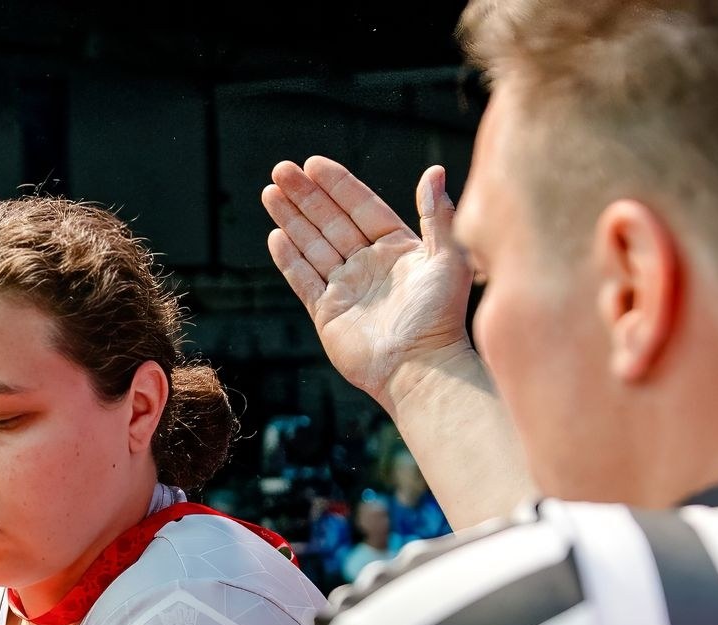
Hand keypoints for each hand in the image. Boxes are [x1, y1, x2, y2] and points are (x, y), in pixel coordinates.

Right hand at [262, 156, 477, 409]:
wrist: (420, 368)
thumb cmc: (440, 316)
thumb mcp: (448, 257)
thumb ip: (438, 214)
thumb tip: (434, 171)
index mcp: (397, 248)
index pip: (361, 207)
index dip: (337, 185)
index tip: (313, 164)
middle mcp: (369, 265)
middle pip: (330, 222)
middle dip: (305, 195)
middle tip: (280, 170)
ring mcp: (346, 289)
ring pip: (312, 245)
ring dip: (291, 219)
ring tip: (270, 192)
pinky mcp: (327, 313)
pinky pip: (303, 280)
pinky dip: (289, 258)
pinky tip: (275, 235)